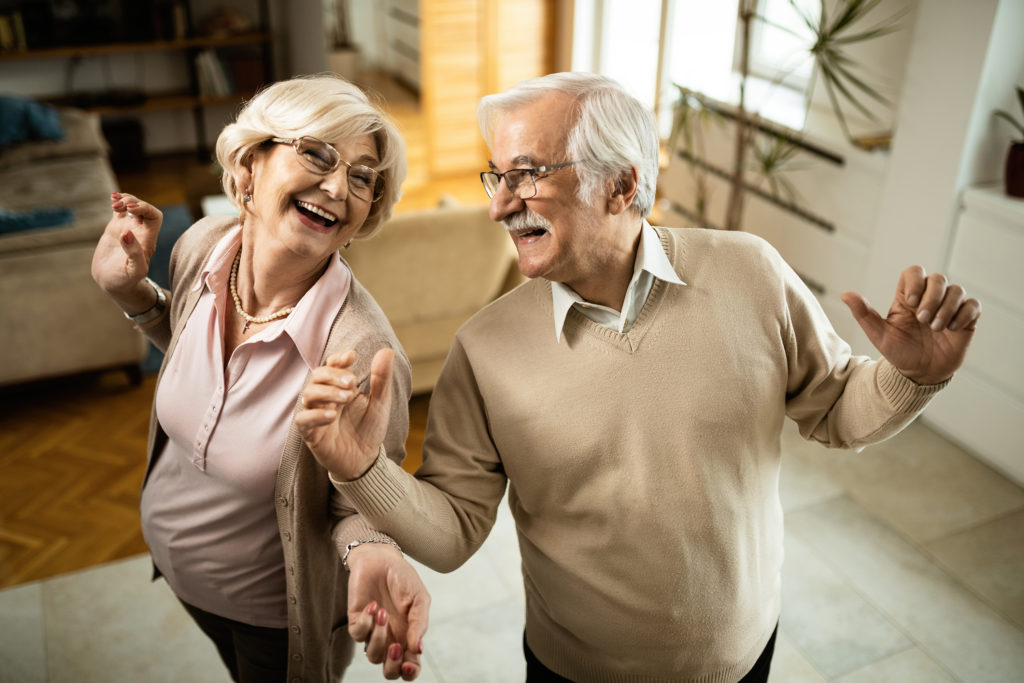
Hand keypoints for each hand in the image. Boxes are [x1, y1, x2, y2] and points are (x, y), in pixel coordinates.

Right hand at [91, 192, 161, 305]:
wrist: (111, 283)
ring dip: (125, 199)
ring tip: (114, 202)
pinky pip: (120, 210)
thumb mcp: (133, 271)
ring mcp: (128, 228)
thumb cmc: (126, 280)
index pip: (155, 216)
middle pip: (144, 208)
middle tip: (118, 206)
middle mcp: (141, 232)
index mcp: (148, 240)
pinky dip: (118, 201)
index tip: (130, 209)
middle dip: (133, 201)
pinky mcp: (116, 228)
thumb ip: (134, 253)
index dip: (145, 208)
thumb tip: (127, 233)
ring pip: (132, 205)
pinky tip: (112, 197)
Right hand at [295, 348, 394, 480]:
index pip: (332, 364)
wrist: (365, 459)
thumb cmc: (370, 428)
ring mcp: (316, 413)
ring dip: (327, 392)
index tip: (351, 356)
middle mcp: (325, 397)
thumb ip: (382, 378)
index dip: (338, 358)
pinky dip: (315, 415)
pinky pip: (303, 420)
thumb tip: (386, 351)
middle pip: (317, 375)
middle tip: (352, 382)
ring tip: (346, 397)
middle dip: (333, 374)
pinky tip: (332, 415)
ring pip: (308, 394)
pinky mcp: (311, 433)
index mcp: (340, 386)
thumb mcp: (381, 402)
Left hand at [347, 543, 429, 680]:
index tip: (410, 664)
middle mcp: (390, 638)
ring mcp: (373, 631)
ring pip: (372, 655)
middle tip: (396, 646)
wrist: (382, 558)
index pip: (409, 665)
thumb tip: (418, 649)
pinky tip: (373, 605)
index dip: (410, 672)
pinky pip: (358, 635)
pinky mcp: (357, 620)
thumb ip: (419, 623)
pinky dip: (366, 622)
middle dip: (392, 666)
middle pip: (389, 670)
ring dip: (379, 637)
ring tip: (383, 613)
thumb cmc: (403, 578)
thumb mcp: (419, 598)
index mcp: (408, 636)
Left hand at [842, 266, 980, 384]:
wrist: (919, 374)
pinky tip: (952, 329)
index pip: (914, 272)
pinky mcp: (965, 319)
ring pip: (956, 290)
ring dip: (947, 308)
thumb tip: (845, 294)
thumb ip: (863, 314)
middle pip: (938, 278)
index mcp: (908, 298)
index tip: (911, 303)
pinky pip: (973, 305)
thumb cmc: (898, 352)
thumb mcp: (878, 334)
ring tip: (936, 328)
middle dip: (932, 298)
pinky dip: (963, 315)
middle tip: (923, 320)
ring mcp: (949, 308)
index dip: (915, 281)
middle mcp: (930, 298)